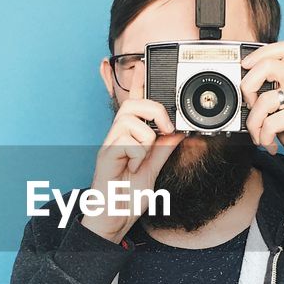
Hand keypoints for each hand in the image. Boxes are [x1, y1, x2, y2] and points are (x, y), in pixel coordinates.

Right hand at [82, 90, 184, 243]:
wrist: (114, 218)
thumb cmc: (128, 196)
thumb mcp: (153, 169)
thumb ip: (163, 149)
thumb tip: (177, 131)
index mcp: (130, 138)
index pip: (134, 104)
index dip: (138, 84)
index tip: (143, 65)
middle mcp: (118, 137)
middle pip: (133, 105)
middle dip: (155, 111)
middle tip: (165, 129)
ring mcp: (110, 145)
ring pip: (131, 122)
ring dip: (145, 139)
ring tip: (141, 158)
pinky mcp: (106, 155)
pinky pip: (127, 141)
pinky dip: (137, 155)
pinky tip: (132, 168)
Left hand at [240, 41, 283, 165]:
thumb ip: (272, 95)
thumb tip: (244, 94)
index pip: (283, 48)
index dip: (260, 53)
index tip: (245, 65)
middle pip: (267, 65)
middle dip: (248, 86)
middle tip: (249, 104)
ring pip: (264, 99)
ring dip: (254, 122)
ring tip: (260, 134)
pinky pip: (271, 122)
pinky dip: (264, 137)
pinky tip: (270, 143)